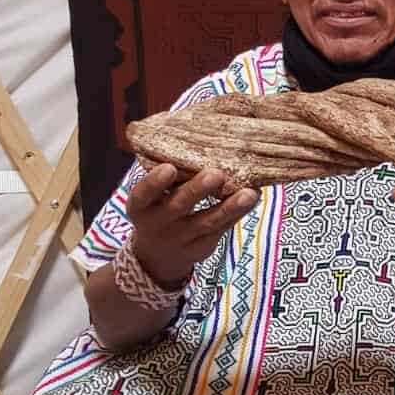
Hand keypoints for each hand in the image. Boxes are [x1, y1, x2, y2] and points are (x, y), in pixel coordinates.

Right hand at [127, 164, 258, 287]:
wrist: (160, 253)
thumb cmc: (160, 207)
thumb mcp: (153, 196)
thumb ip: (168, 178)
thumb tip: (197, 141)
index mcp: (141, 206)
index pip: (143, 194)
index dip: (154, 182)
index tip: (169, 167)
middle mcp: (159, 223)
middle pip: (178, 207)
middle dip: (197, 190)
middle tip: (216, 174)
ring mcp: (181, 238)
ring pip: (207, 221)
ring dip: (229, 207)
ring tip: (248, 193)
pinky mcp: (202, 246)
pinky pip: (223, 228)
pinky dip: (239, 213)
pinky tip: (253, 198)